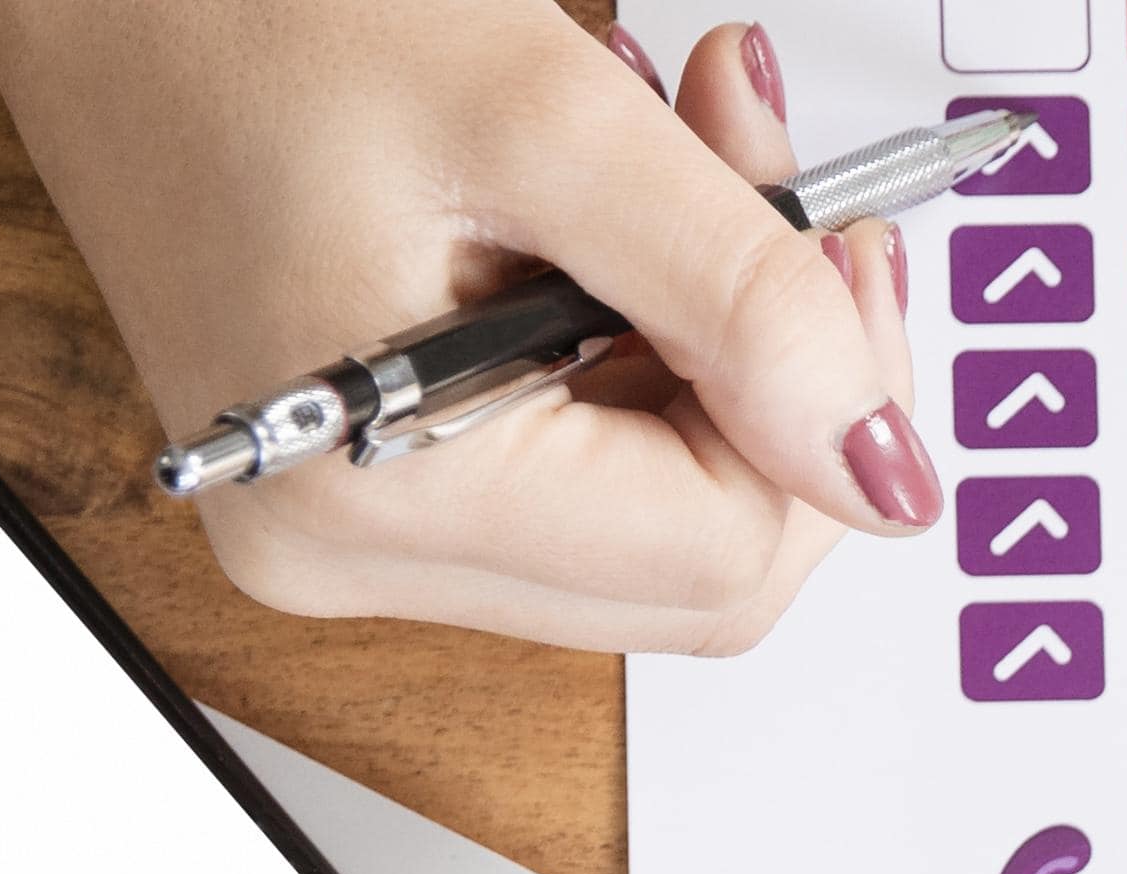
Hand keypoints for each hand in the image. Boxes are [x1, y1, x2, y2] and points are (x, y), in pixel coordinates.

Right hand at [0, 0, 931, 649]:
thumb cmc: (239, 3)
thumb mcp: (538, 115)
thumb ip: (737, 294)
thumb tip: (887, 469)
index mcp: (378, 501)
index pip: (726, 552)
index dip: (829, 400)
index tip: (839, 230)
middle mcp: (354, 557)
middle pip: (703, 563)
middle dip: (780, 367)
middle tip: (766, 161)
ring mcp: (355, 529)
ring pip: (656, 513)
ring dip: (712, 332)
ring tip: (671, 136)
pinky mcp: (364, 477)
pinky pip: (579, 464)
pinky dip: (634, 334)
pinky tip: (600, 202)